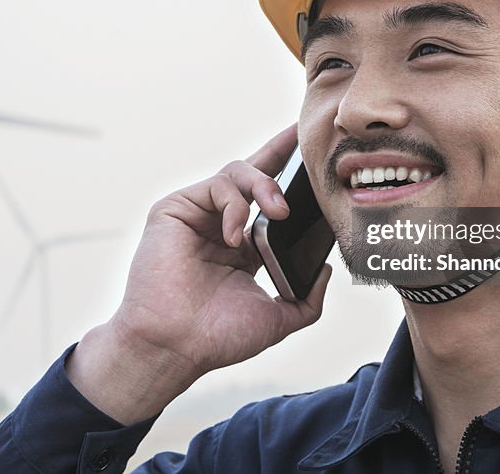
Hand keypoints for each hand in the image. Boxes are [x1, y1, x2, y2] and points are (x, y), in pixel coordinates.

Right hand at [67, 124, 331, 423]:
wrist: (175, 346)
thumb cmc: (216, 337)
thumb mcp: (277, 319)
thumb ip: (307, 298)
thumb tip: (325, 271)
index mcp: (242, 247)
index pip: (269, 201)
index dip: (291, 173)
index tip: (316, 154)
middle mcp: (219, 225)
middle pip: (253, 173)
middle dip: (281, 152)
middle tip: (307, 153)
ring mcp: (197, 215)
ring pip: (237, 173)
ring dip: (265, 185)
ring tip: (279, 211)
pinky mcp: (174, 209)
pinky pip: (214, 186)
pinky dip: (233, 205)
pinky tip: (234, 236)